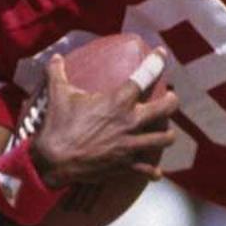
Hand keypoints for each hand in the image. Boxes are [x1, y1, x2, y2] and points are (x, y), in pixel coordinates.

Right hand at [30, 52, 178, 187]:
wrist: (53, 161)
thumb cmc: (58, 125)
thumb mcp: (57, 95)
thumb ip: (57, 73)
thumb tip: (55, 56)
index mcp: (118, 102)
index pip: (145, 76)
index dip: (157, 61)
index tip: (162, 54)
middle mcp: (130, 122)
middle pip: (166, 108)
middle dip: (172, 101)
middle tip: (170, 98)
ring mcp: (130, 145)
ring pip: (164, 139)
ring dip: (168, 135)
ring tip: (166, 132)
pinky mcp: (126, 166)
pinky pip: (148, 169)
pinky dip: (153, 171)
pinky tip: (156, 172)